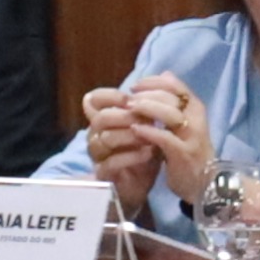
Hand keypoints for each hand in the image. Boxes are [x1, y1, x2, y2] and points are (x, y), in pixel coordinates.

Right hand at [79, 86, 161, 205]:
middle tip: (146, 119)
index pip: (93, 100)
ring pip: (105, 139)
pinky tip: (150, 153)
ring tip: (152, 137)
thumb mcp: (150, 127)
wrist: (142, 184)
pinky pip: (112, 162)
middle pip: (100, 118)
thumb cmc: (144, 152)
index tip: (131, 98)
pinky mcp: (104, 174)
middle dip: (125, 116)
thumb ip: (152, 104)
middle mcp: (95, 135)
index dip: (110, 96)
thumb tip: (166, 75)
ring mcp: (98, 155)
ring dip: (131, 136)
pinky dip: (132, 156)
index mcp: (103, 120)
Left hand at [125, 75, 212, 202]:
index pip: (175, 85)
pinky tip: (134, 130)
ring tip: (129, 109)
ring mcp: (191, 136)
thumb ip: (175, 100)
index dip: (153, 82)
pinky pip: (164, 137)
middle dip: (146, 94)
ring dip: (147, 108)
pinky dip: (148, 132)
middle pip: (171, 96)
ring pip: (169, 113)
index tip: (135, 87)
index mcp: (195, 108)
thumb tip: (165, 74)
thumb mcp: (185, 122)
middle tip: (128, 99)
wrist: (204, 182)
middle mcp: (196, 118)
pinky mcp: (183, 153)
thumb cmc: (189, 150)